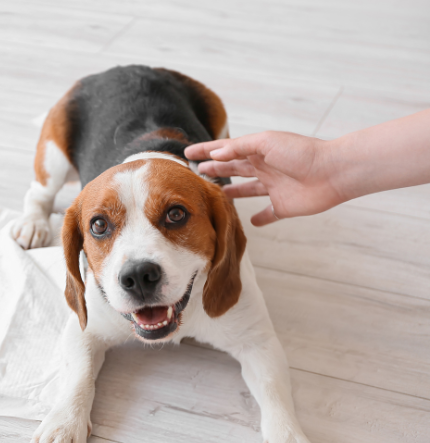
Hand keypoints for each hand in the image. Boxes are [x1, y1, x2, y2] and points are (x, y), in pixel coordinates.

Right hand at [185, 132, 345, 225]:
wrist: (332, 172)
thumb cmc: (301, 153)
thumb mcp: (266, 143)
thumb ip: (240, 148)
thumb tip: (216, 154)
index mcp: (258, 150)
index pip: (226, 150)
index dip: (206, 151)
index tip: (187, 154)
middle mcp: (264, 168)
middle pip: (234, 169)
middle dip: (216, 169)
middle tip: (197, 173)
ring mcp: (273, 188)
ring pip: (247, 190)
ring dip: (232, 192)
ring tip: (217, 195)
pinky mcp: (283, 206)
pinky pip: (268, 214)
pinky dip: (260, 218)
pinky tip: (251, 222)